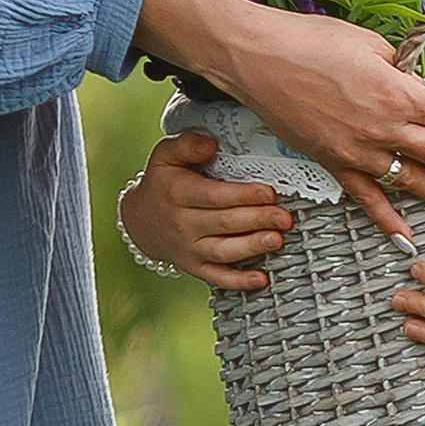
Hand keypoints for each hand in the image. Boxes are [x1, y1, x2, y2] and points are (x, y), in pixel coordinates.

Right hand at [120, 130, 293, 289]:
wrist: (139, 220)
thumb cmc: (162, 182)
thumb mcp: (165, 155)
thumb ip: (188, 144)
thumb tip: (212, 143)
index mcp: (179, 193)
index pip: (215, 196)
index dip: (244, 195)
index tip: (269, 193)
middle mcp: (183, 224)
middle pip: (224, 223)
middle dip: (258, 220)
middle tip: (284, 217)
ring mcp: (189, 249)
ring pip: (223, 252)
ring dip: (252, 247)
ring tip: (277, 241)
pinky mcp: (194, 267)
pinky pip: (216, 278)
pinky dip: (238, 282)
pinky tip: (261, 280)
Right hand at [134, 0, 424, 243]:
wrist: (257, 59)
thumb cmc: (311, 41)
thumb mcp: (370, 44)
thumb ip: (402, 70)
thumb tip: (422, 86)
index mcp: (397, 92)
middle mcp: (383, 128)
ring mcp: (357, 151)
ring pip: (411, 181)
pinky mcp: (332, 164)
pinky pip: (366, 197)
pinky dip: (386, 220)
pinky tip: (405, 238)